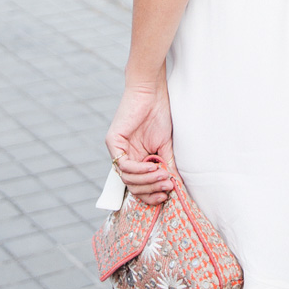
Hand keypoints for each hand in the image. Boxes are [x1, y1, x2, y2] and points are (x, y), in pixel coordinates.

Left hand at [105, 85, 176, 205]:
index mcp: (135, 159)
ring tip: (163, 175)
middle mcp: (124, 157)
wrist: (152, 93)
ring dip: (148, 180)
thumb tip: (175, 188)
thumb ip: (167, 166)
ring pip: (128, 179)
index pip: (138, 187)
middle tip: (167, 186)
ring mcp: (117, 150)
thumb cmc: (159, 115)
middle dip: (151, 189)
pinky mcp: (113, 142)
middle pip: (132, 186)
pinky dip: (140, 169)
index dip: (150, 195)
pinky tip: (153, 166)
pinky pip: (124, 165)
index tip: (165, 196)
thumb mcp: (165, 147)